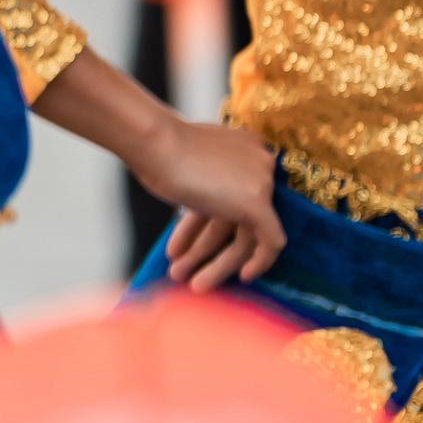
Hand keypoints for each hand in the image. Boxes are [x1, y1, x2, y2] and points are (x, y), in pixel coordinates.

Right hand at [148, 116, 285, 290]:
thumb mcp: (186, 160)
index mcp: (245, 149)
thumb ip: (203, 178)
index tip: (202, 242)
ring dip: (215, 261)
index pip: (232, 196)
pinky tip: (243, 277)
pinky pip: (269, 241)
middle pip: (238, 219)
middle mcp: (261, 164)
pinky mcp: (257, 203)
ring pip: (245, 234)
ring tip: (188, 281)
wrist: (153, 141)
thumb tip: (199, 206)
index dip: (212, 224)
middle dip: (209, 248)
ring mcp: (262, 183)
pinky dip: (259, 261)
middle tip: (188, 269)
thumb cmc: (155, 147)